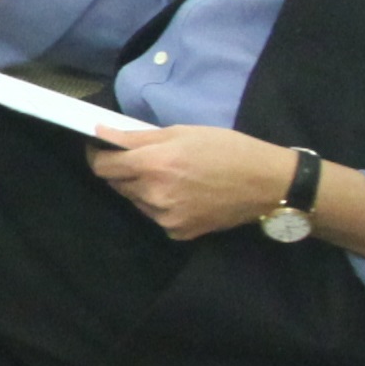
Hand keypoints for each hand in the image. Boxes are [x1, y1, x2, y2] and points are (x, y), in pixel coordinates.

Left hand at [89, 125, 297, 239]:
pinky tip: (182, 194)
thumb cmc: (227, 149)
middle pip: (117, 184)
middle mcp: (155, 195)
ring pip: (135, 200)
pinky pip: (155, 215)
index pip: (103, 167)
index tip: (101, 148)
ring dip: (141, 187)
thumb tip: (101, 134)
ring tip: (170, 175)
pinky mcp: (179, 232)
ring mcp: (166, 218)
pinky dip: (159, 204)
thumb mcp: (182, 132)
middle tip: (146, 158)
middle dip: (123, 170)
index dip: (98, 155)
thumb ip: (137, 137)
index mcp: (155, 165)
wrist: (266, 183)